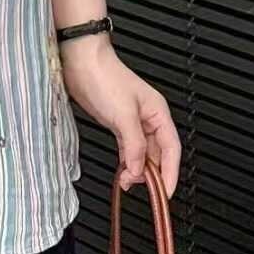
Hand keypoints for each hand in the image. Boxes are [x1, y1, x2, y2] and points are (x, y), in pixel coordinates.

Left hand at [58, 36, 181, 196]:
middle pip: (158, 152)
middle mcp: (148, 118)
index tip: (168, 192)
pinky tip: (123, 171)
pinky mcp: (117, 122)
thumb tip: (140, 170)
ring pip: (142, 152)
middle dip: (152, 173)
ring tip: (128, 183)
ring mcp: (133, 121)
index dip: (171, 172)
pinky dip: (127, 161)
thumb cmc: (105, 77)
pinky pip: (128, 147)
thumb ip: (134, 145)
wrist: (81, 62)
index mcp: (158, 113)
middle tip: (146, 191)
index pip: (172, 149)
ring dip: (137, 169)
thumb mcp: (123, 115)